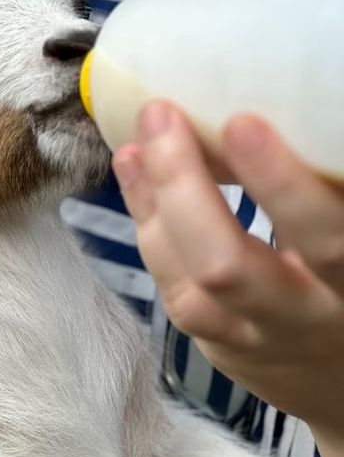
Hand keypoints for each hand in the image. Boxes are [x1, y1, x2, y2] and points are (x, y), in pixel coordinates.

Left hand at [111, 102, 343, 456]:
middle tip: (160, 115)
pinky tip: (136, 180)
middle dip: (184, 186)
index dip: (280, 184)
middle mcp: (307, 319)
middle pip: (229, 266)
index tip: (239, 122)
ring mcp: (256, 342)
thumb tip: (289, 106)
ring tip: (133, 145)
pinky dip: (150, 232)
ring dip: (152, 208)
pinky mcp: (221, 350)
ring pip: (189, 288)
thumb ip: (327, 188)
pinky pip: (175, 294)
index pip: (325, 237)